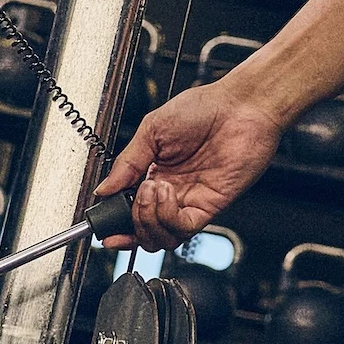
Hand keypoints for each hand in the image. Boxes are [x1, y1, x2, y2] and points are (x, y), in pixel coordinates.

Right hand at [92, 81, 285, 247]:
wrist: (240, 106)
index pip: (131, 213)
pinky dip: (168, 216)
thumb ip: (126, 162)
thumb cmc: (204, 108)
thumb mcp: (151, 129)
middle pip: (144, 231)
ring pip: (162, 237)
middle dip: (131, 221)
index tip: (103, 225)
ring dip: (148, 219)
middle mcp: (172, 193)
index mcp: (155, 174)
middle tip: (133, 195)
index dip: (116, 224)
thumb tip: (103, 189)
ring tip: (151, 189)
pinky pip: (184, 227)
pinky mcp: (210, 206)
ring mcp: (191, 201)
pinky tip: (166, 192)